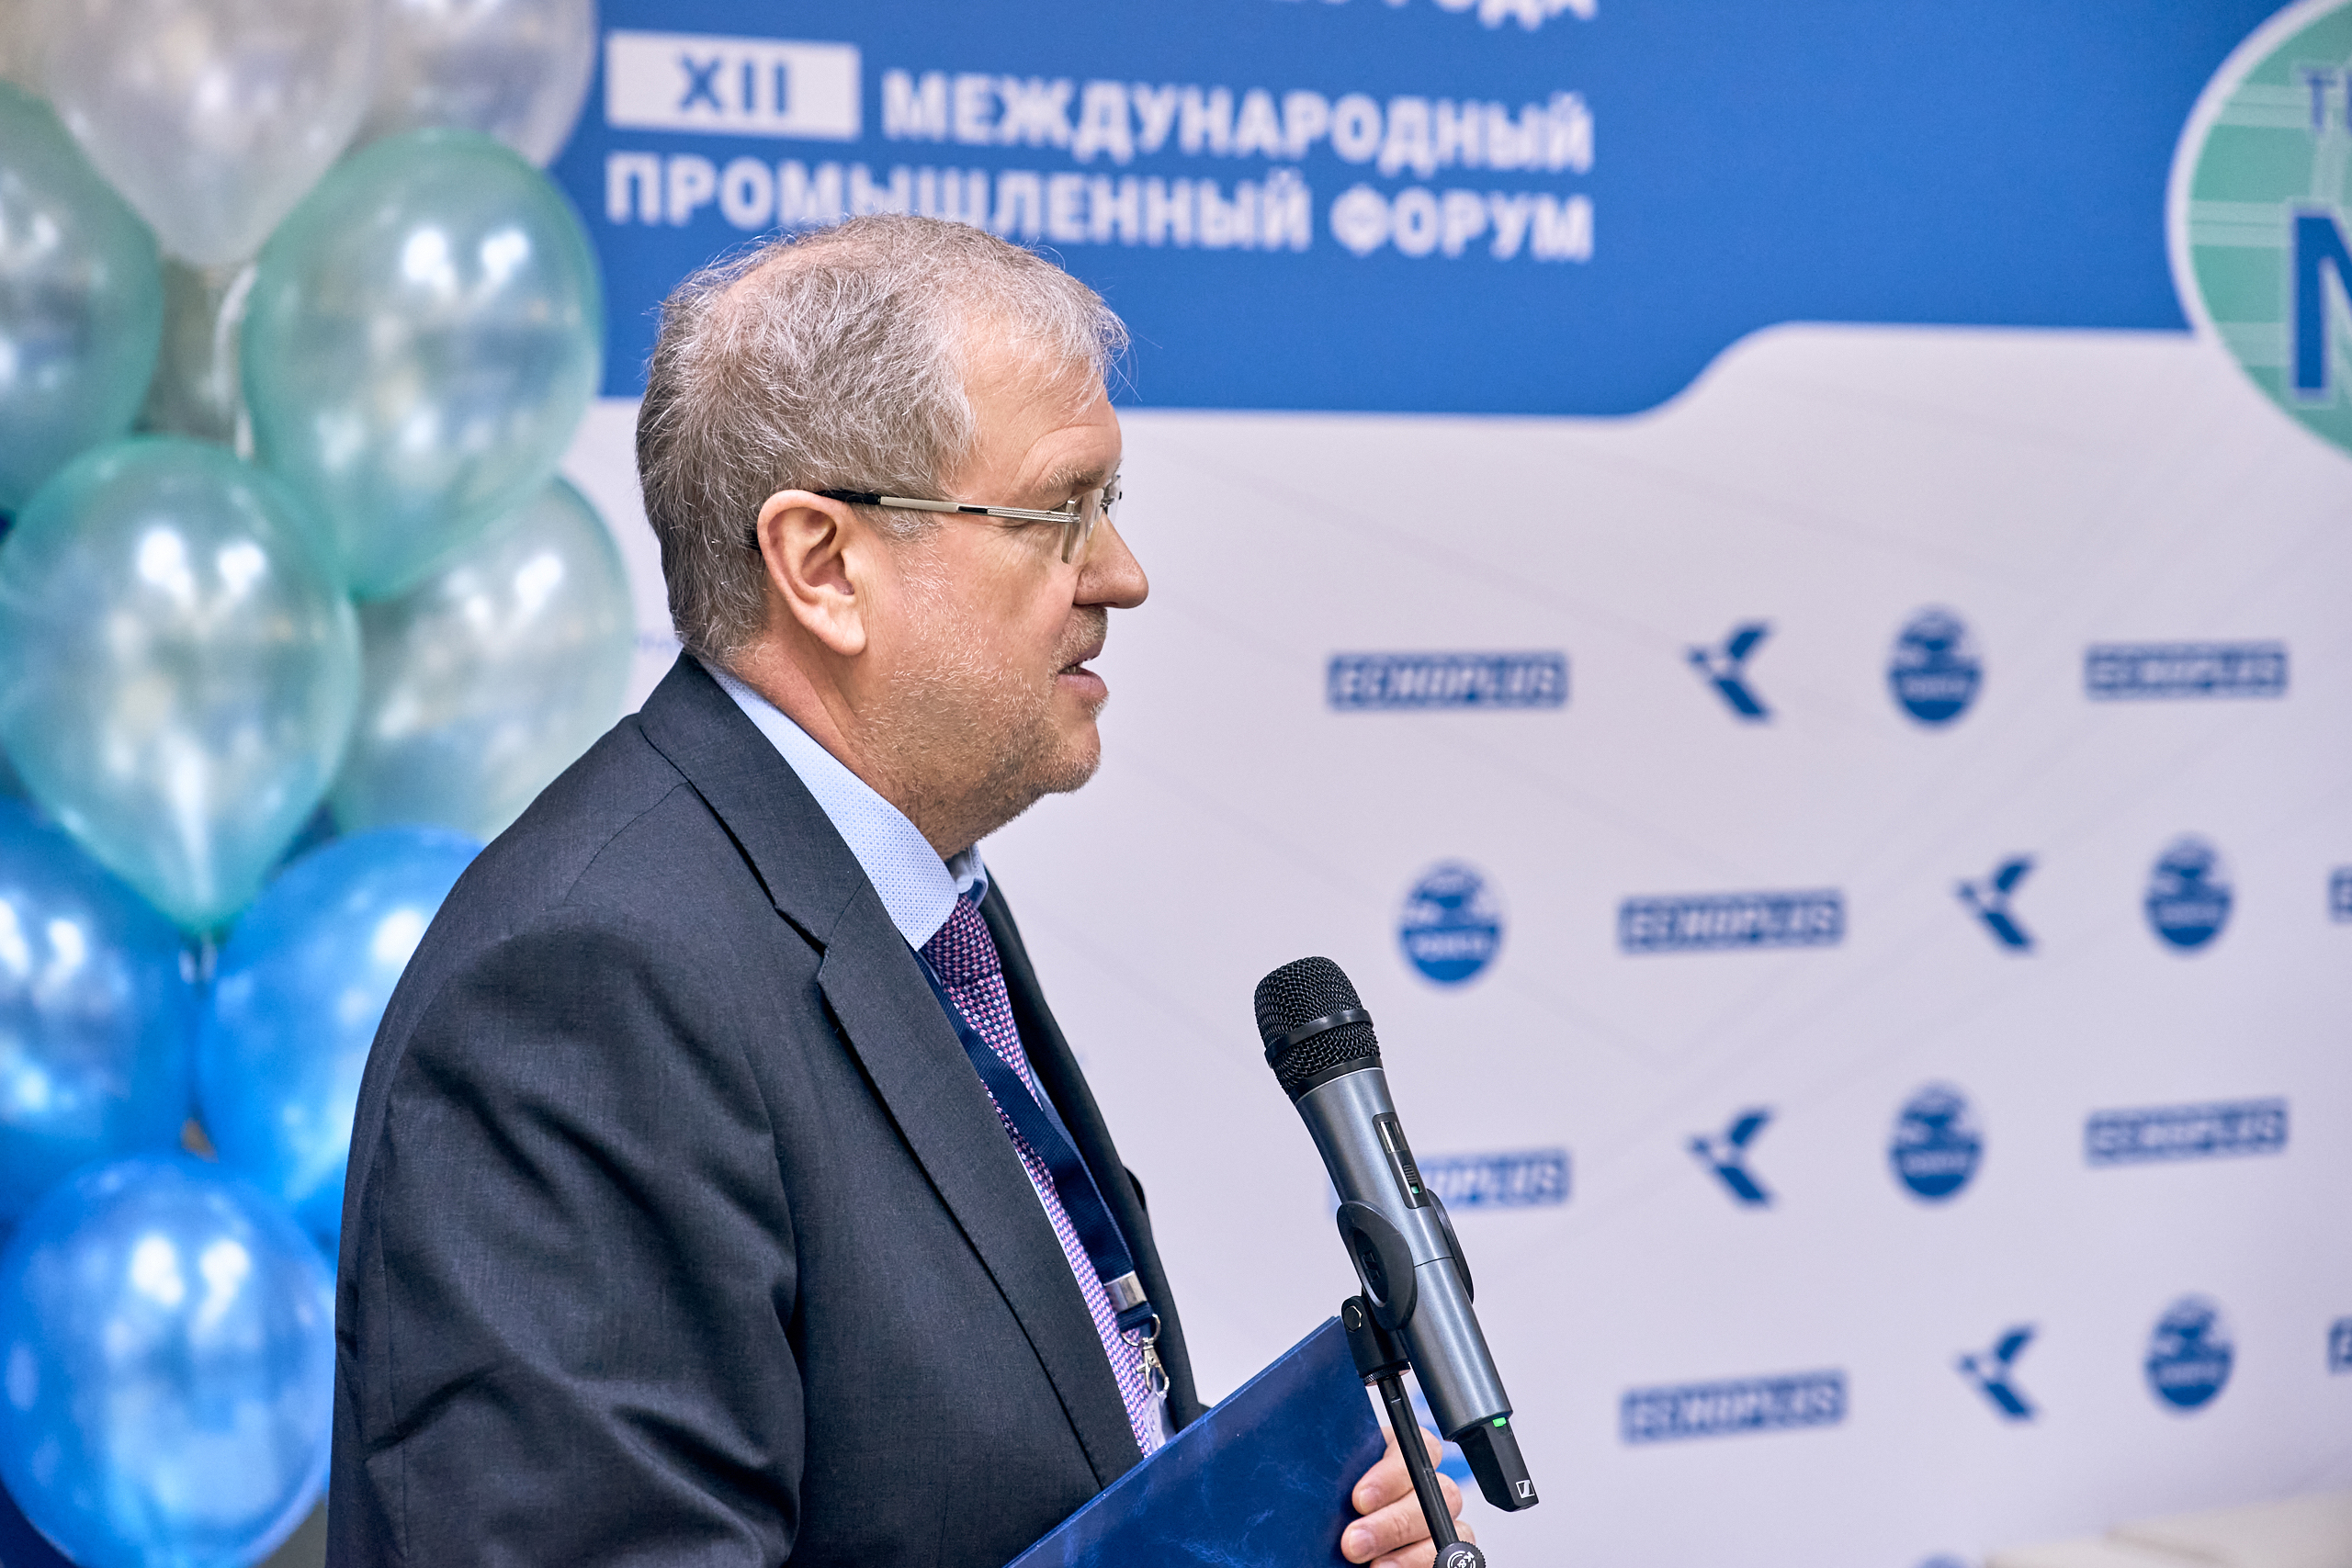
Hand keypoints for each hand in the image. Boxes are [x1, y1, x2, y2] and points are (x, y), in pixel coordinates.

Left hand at [1340, 1424, 1473, 1567]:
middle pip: (1439, 1494)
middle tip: (1353, 1542)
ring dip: (1411, 1554)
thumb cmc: (1333, 1508)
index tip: (1359, 1500)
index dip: (1392, 1475)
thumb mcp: (1335, 1485)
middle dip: (1394, 1523)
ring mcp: (1446, 1522)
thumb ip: (1337, 1479)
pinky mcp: (1449, 1556)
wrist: (1344, 1536)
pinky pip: (1450, 1563)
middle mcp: (1432, 1486)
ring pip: (1451, 1532)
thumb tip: (1322, 1488)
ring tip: (1375, 1567)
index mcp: (1406, 1456)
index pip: (1419, 1448)